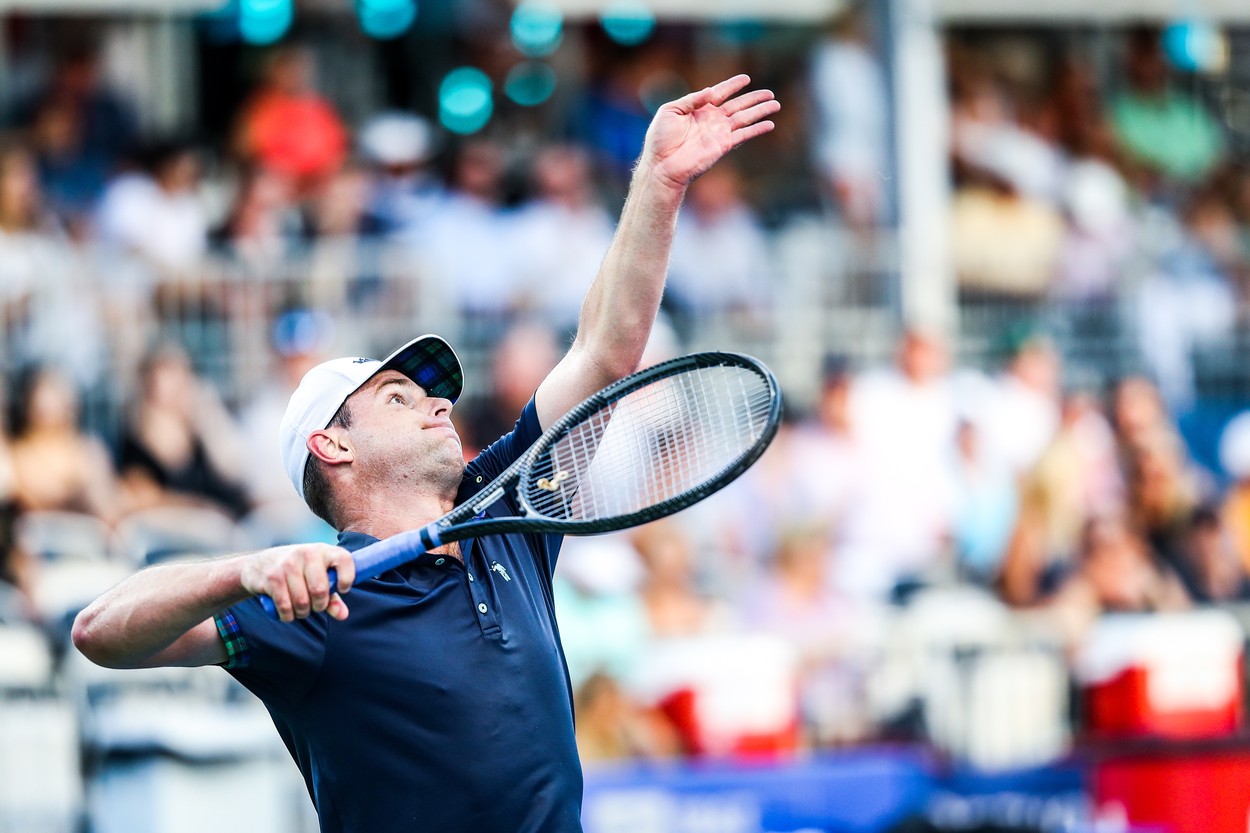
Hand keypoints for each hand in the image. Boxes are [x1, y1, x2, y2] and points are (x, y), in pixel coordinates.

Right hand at [240, 544, 355, 621]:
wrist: (255, 566)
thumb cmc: (294, 572)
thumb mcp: (315, 578)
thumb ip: (332, 597)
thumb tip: (343, 615)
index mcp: (322, 550)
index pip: (344, 559)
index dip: (347, 578)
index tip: (342, 589)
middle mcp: (306, 554)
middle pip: (320, 590)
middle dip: (319, 605)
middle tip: (315, 606)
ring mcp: (287, 565)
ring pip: (302, 602)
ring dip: (303, 613)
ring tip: (300, 608)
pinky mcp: (272, 578)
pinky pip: (286, 607)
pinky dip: (288, 616)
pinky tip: (287, 612)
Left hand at [641, 74, 778, 190]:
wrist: (662, 165)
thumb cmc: (660, 139)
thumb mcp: (670, 110)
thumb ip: (691, 99)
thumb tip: (711, 91)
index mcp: (699, 109)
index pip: (721, 93)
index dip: (733, 85)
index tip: (746, 78)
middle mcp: (712, 120)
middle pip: (738, 105)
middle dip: (754, 98)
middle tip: (769, 92)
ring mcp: (719, 133)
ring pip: (745, 118)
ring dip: (760, 111)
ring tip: (776, 104)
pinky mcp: (723, 145)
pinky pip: (744, 135)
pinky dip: (757, 129)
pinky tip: (770, 124)